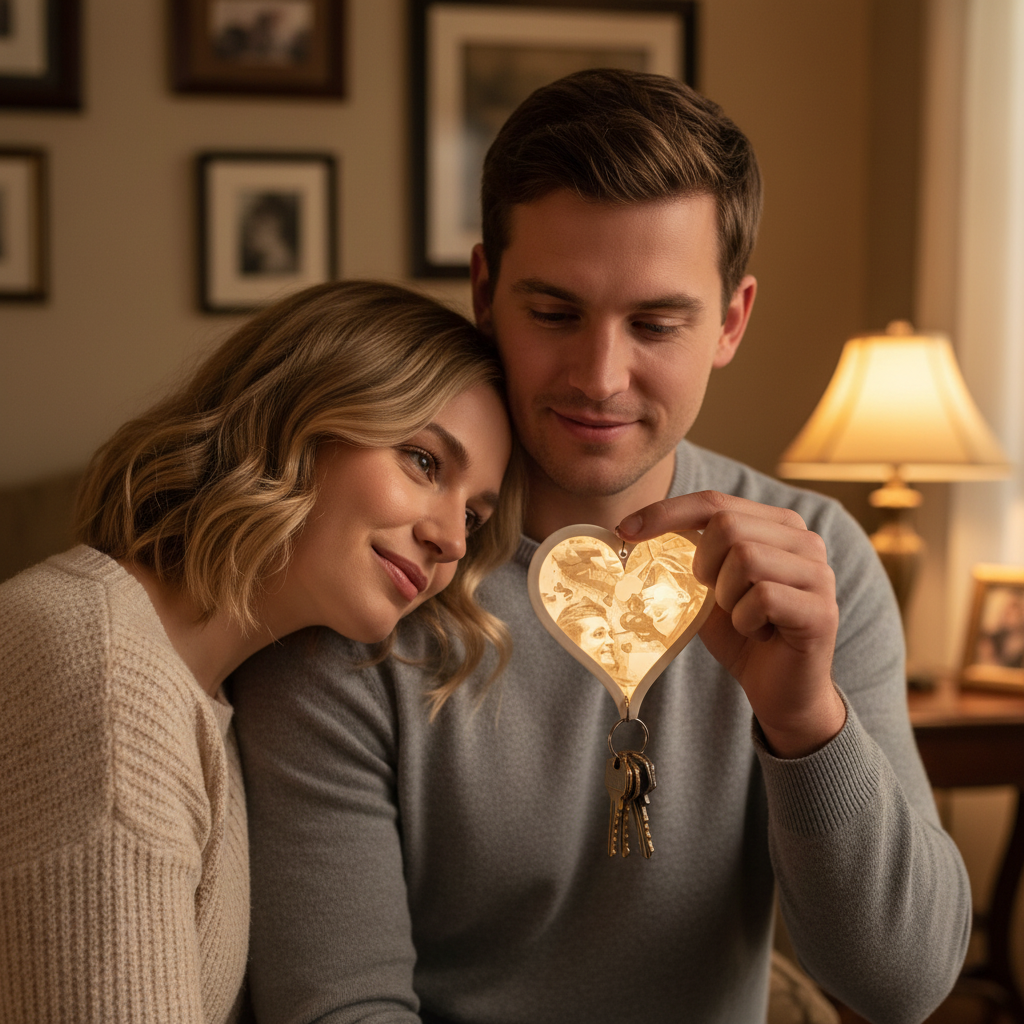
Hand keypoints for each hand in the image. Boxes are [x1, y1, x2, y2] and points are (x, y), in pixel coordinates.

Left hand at [616, 491, 844, 757]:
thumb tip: (633, 531)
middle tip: (713, 596)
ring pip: (745, 559)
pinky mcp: (822, 610)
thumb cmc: (743, 633)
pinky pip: (762, 598)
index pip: (714, 501)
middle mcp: (805, 540)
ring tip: (743, 617)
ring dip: (726, 597)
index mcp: (777, 525)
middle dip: (704, 565)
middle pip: (728, 524)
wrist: (781, 691)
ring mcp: (819, 573)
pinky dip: (746, 621)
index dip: (667, 511)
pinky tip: (759, 634)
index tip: (624, 529)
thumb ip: (689, 555)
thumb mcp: (707, 588)